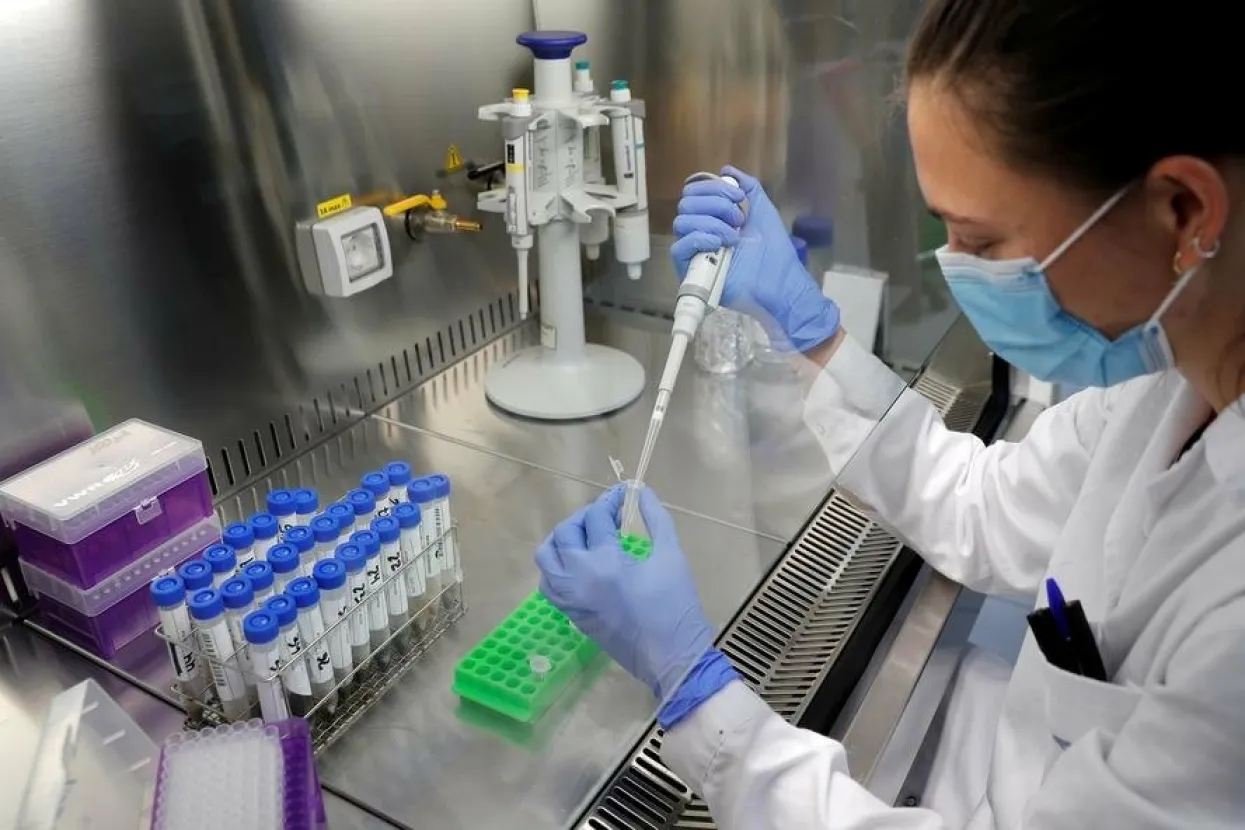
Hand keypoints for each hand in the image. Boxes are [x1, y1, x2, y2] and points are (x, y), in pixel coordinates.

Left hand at [535, 485, 713, 700]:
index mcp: (605, 562)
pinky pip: (548, 583)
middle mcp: (578, 578)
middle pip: (565, 533)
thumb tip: (642, 491)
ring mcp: (570, 598)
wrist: (672, 659)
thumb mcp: (671, 557)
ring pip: (546, 558)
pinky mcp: (571, 614)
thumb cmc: (676, 607)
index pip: (597, 518)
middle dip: (584, 517)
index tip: (626, 493)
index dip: (612, 500)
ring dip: (563, 540)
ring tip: (587, 536)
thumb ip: (656, 520)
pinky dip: (556, 567)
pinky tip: (579, 563)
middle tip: (608, 515)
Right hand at [671, 165, 840, 352]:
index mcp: (713, 217)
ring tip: (734, 236)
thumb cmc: (774, 251)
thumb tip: (726, 169)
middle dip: (715, 204)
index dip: (712, 187)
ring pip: (682, 222)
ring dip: (711, 223)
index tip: (739, 197)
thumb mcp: (763, 210)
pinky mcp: (691, 271)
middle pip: (686, 203)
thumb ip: (748, 187)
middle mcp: (700, 232)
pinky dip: (700, 239)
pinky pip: (679, 247)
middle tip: (739, 220)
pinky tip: (721, 244)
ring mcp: (695, 252)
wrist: (780, 282)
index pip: (693, 192)